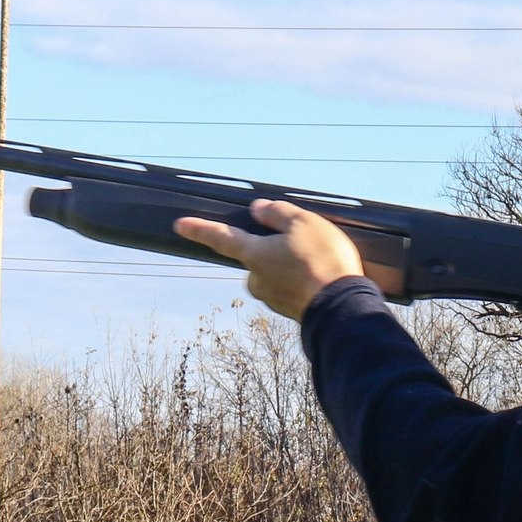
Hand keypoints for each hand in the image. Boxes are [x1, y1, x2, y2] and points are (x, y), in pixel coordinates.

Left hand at [174, 199, 365, 319]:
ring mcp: (272, 298)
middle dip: (274, 248)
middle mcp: (256, 279)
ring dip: (292, 266)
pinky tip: (324, 278)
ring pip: (276, 272)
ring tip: (321, 262)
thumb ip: (277, 213)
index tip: (179, 225)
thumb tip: (258, 210)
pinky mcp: (288, 311)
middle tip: (306, 243)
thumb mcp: (303, 223)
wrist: (342, 309)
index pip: (221, 238)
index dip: (200, 229)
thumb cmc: (322, 262)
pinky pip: (290, 288)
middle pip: (257, 256)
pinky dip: (303, 281)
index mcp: (254, 254)